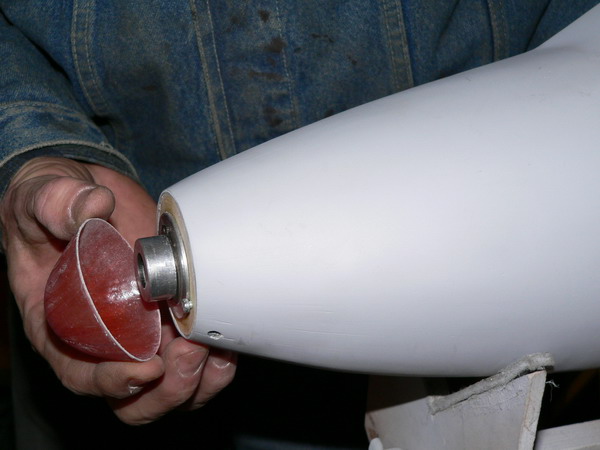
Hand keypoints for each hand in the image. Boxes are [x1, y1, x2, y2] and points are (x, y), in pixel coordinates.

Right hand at [0, 157, 235, 424]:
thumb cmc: (55, 208)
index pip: (81, 375)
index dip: (111, 381)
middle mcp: (105, 340)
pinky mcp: (174, 318)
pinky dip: (217, 358)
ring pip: (172, 387)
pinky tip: (226, 332)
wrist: (89, 196)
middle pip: (135, 398)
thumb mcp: (41, 198)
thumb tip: (94, 205)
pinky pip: (199, 360)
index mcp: (62, 325)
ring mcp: (145, 332)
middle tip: (189, 352)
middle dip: (167, 388)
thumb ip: (56, 203)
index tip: (144, 368)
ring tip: (214, 346)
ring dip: (199, 379)